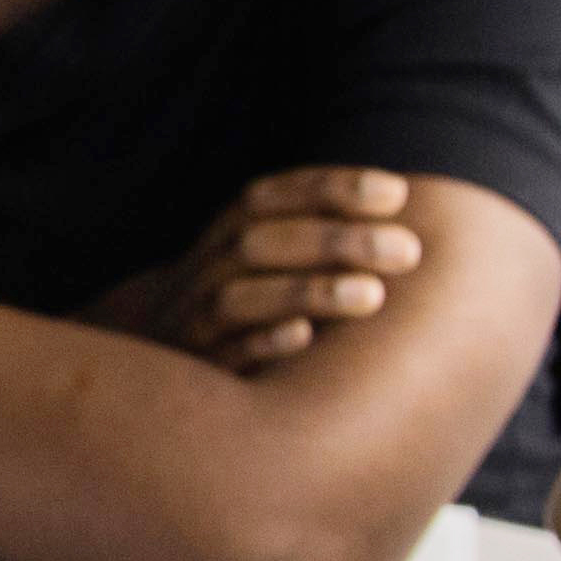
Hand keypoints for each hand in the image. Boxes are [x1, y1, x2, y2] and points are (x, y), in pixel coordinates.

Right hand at [149, 166, 427, 373]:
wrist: (151, 354)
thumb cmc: (239, 300)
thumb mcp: (260, 257)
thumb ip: (309, 231)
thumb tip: (399, 205)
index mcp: (224, 235)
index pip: (270, 197)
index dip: (329, 189)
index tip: (397, 193)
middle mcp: (205, 270)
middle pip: (261, 242)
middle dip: (335, 241)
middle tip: (409, 251)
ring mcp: (193, 320)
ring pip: (239, 298)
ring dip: (306, 291)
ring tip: (374, 295)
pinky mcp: (195, 371)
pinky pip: (222, 357)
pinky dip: (260, 343)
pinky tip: (304, 337)